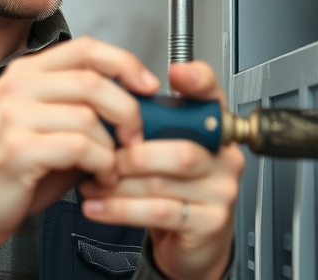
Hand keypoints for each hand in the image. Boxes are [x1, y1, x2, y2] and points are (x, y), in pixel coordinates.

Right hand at [0, 38, 159, 264]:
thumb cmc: (14, 168)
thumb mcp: (50, 124)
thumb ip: (84, 107)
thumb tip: (136, 100)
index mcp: (27, 72)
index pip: (86, 48)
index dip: (125, 63)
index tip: (148, 85)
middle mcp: (18, 86)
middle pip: (94, 81)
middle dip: (128, 111)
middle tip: (135, 137)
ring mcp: (14, 115)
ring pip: (89, 117)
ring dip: (112, 148)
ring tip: (111, 166)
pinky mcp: (17, 149)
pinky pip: (79, 147)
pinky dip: (100, 164)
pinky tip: (98, 176)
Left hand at [78, 61, 242, 279]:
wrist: (192, 243)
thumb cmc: (175, 189)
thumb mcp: (164, 149)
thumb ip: (149, 124)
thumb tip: (109, 102)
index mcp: (214, 130)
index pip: (213, 96)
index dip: (198, 81)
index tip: (176, 73)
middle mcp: (225, 158)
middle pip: (179, 149)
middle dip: (131, 155)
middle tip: (101, 158)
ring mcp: (221, 191)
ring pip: (162, 183)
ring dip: (117, 184)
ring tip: (91, 182)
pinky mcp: (209, 222)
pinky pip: (158, 212)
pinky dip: (120, 208)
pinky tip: (98, 206)